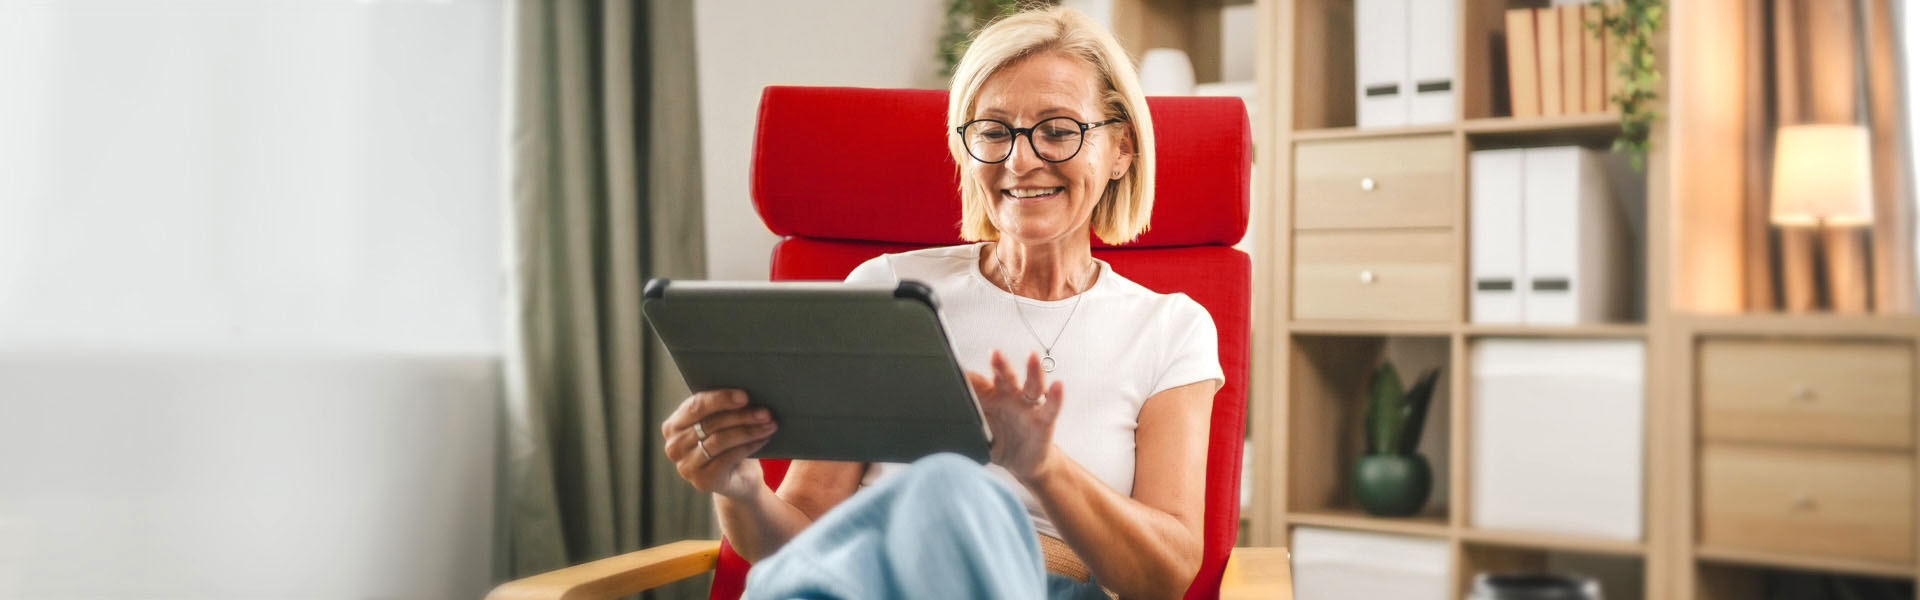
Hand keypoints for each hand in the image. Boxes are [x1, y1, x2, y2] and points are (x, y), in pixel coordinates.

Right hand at [661, 389, 777, 499]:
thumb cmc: (728, 444)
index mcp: (673, 425)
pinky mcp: (702, 480)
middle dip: (741, 415)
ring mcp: (686, 466)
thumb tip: (744, 392)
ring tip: (769, 424)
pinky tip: (764, 438)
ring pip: (721, 440)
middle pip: (710, 424)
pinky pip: (729, 457)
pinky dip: (750, 446)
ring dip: (749, 430)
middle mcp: (674, 446)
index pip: (695, 406)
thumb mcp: (720, 424)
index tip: (745, 396)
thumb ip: (720, 409)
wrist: (738, 480)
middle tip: (765, 411)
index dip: (720, 399)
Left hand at [966, 350, 1064, 481]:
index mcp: (990, 397)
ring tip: (1032, 356)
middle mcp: (1010, 397)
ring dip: (1032, 370)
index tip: (954, 368)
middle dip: (1001, 364)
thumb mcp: (977, 432)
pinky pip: (1050, 407)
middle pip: (1006, 376)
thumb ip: (963, 422)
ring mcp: (1028, 407)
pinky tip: (1058, 385)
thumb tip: (934, 420)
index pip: (978, 382)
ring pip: (1031, 385)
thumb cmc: (1000, 442)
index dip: (968, 377)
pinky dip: (1055, 397)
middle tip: (994, 353)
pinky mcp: (1043, 421)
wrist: (1023, 463)